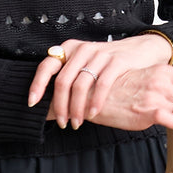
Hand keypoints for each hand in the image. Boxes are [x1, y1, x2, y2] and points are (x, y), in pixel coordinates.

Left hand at [29, 34, 172, 131]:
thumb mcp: (85, 64)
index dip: (37, 85)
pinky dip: (95, 102)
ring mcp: (99, 54)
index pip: (46, 66)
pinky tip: (93, 114)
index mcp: (70, 49)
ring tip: (76, 123)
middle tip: (62, 122)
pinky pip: (101, 85)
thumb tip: (47, 102)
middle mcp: (82, 49)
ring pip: (80, 85)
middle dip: (60, 106)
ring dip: (76, 108)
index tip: (33, 103)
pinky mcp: (116, 61)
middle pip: (62, 81)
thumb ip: (68, 76)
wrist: (140, 51)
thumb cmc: (108, 63)